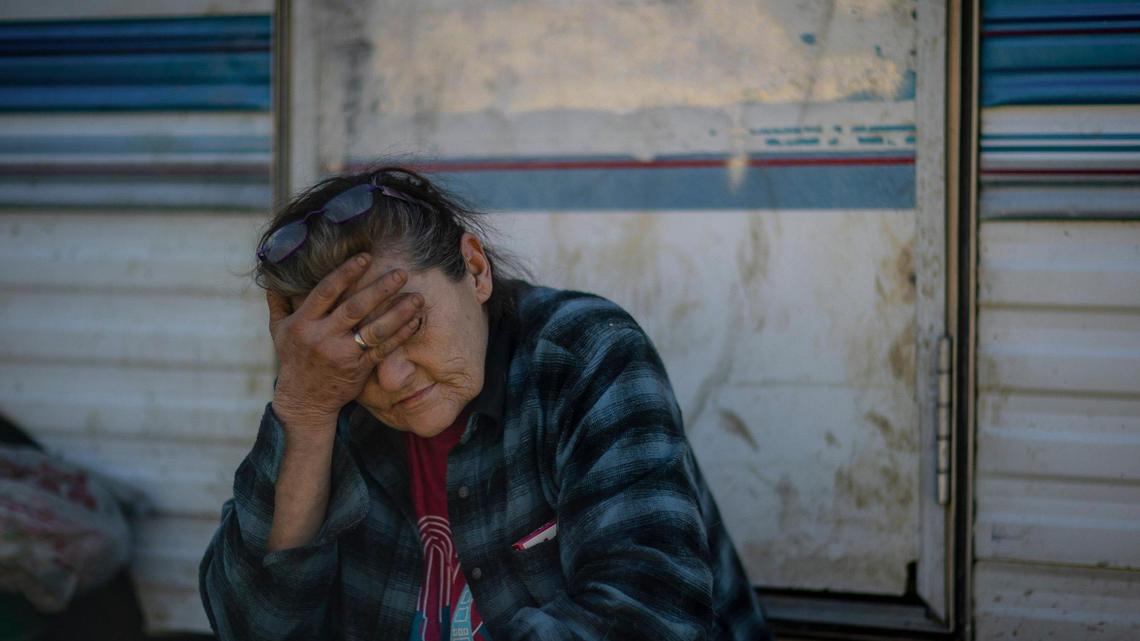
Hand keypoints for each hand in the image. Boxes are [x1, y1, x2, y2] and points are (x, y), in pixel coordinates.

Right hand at [268, 254, 422, 429]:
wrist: (304, 400)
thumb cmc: (293, 359)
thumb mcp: (278, 330)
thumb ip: (278, 302)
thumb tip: (274, 275)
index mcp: (303, 323)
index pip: (325, 292)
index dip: (346, 273)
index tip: (365, 257)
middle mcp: (323, 337)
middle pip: (355, 308)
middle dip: (380, 289)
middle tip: (401, 273)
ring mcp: (342, 354)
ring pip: (374, 330)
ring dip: (398, 313)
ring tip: (417, 297)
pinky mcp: (359, 369)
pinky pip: (383, 350)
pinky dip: (400, 335)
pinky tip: (415, 321)